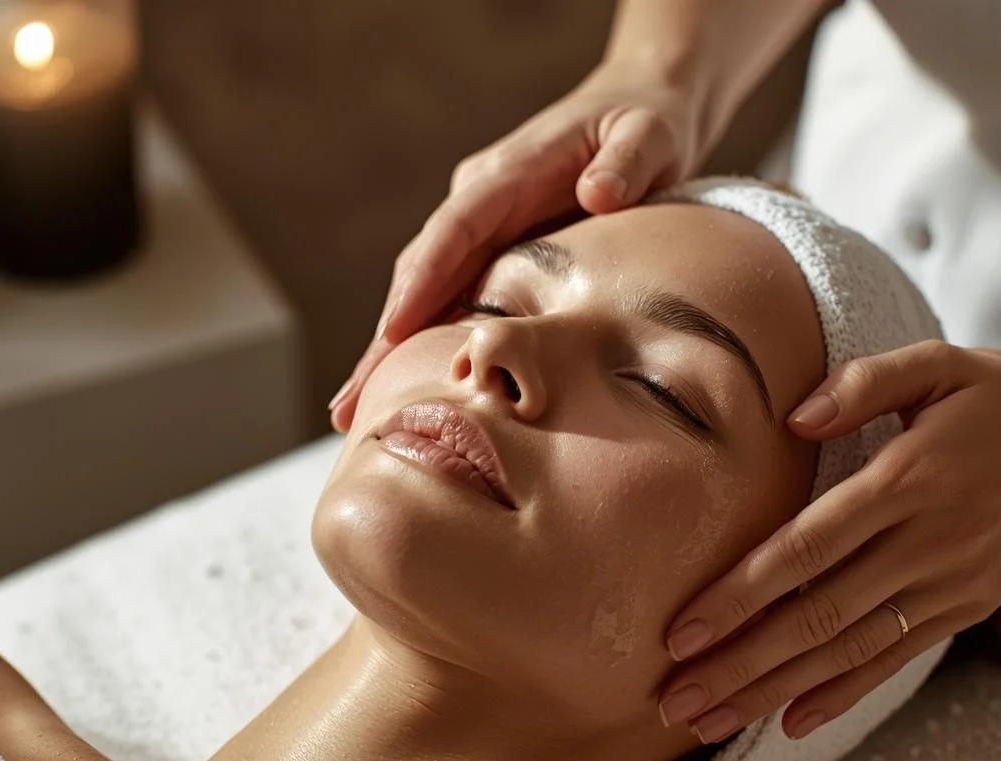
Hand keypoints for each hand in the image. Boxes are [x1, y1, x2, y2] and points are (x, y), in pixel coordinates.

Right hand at [328, 64, 705, 430]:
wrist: (645, 107)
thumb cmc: (648, 120)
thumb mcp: (650, 132)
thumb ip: (627, 160)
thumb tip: (599, 194)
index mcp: (507, 174)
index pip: (452, 232)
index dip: (422, 282)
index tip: (393, 333)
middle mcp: (481, 200)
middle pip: (420, 272)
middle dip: (384, 338)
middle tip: (350, 402)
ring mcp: (484, 226)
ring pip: (428, 293)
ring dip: (391, 351)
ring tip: (356, 411)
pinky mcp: (496, 249)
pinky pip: (454, 299)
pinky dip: (428, 341)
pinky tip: (407, 388)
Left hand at [656, 341, 1000, 743]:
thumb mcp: (939, 362)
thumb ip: (862, 383)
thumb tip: (793, 417)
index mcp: (908, 479)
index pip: (805, 550)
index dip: (739, 596)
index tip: (681, 631)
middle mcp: (927, 542)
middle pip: (817, 616)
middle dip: (739, 663)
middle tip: (673, 699)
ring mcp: (951, 583)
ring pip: (848, 650)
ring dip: (773, 691)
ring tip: (708, 720)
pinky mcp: (968, 607)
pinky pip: (895, 658)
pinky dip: (842, 694)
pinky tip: (791, 723)